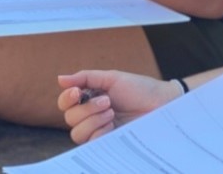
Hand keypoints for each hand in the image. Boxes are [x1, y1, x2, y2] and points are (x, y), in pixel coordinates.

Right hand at [57, 71, 181, 142]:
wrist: (162, 103)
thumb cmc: (140, 89)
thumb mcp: (112, 78)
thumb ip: (86, 78)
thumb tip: (59, 79)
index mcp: (90, 98)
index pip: (65, 103)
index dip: (66, 99)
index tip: (78, 92)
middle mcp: (91, 116)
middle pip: (69, 118)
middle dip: (86, 109)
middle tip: (108, 101)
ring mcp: (100, 131)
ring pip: (77, 133)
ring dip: (92, 121)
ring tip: (111, 112)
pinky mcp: (108, 143)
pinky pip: (90, 143)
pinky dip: (98, 132)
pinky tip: (113, 125)